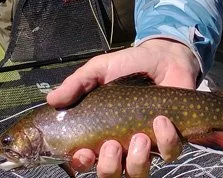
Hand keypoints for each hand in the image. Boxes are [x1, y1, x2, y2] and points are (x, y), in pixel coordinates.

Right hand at [46, 38, 199, 177]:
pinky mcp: (171, 139)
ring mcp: (147, 145)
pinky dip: (165, 140)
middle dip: (109, 167)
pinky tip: (161, 120)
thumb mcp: (99, 70)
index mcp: (100, 132)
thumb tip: (52, 99)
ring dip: (137, 160)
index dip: (82, 163)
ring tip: (139, 136)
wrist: (162, 57)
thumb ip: (76, 84)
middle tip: (112, 145)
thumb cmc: (128, 66)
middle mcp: (122, 145)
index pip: (86, 160)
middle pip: (111, 175)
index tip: (84, 152)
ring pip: (139, 173)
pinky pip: (168, 153)